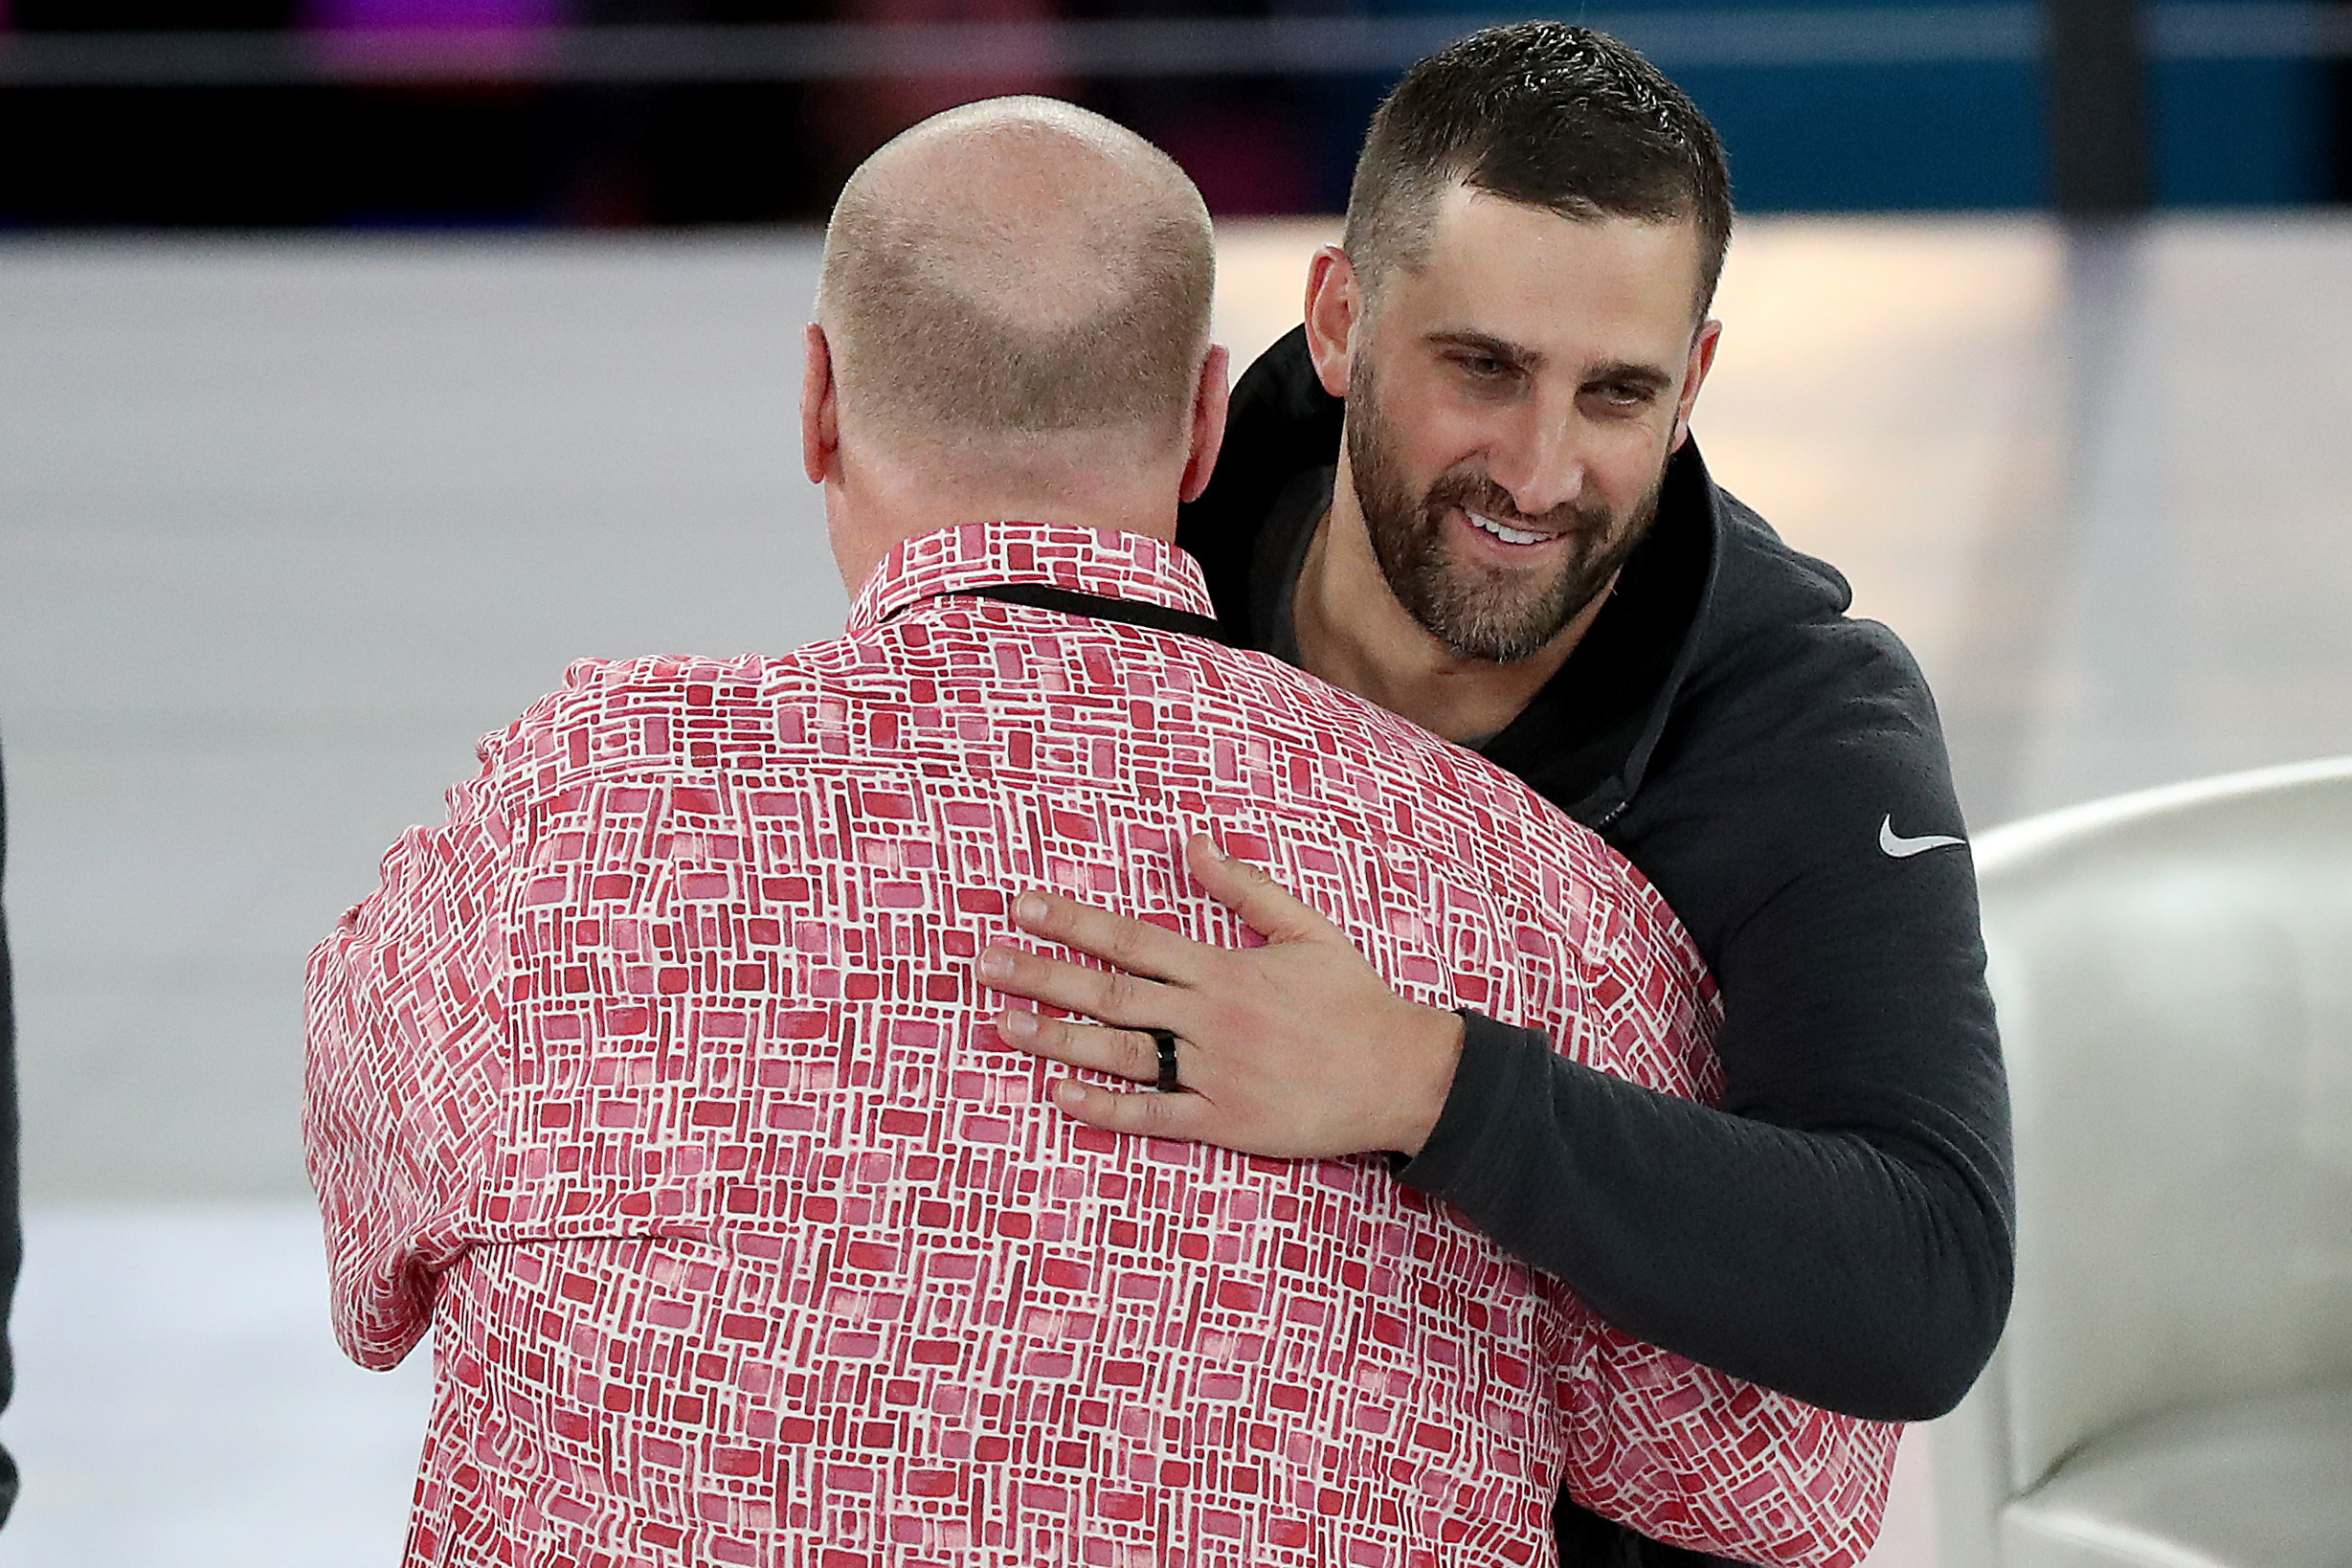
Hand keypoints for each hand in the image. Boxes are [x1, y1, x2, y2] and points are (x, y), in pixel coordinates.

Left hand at [976, 833, 1464, 1158]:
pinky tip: (1058, 1094)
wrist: (1403, 1078)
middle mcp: (1211, 1020)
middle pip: (1110, 994)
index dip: (1072, 922)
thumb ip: (1244, 888)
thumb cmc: (1354, 1001)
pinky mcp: (1224, 1124)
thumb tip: (1192, 841)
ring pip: (1121, 1055)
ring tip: (1002, 1024)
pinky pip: (1152, 1116)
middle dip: (1042, 976)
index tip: (1021, 906)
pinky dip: (1103, 1107)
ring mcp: (1215, 1075)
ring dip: (1057, 1039)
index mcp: (1224, 970)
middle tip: (983, 963)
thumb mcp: (1306, 930)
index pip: (1132, 939)